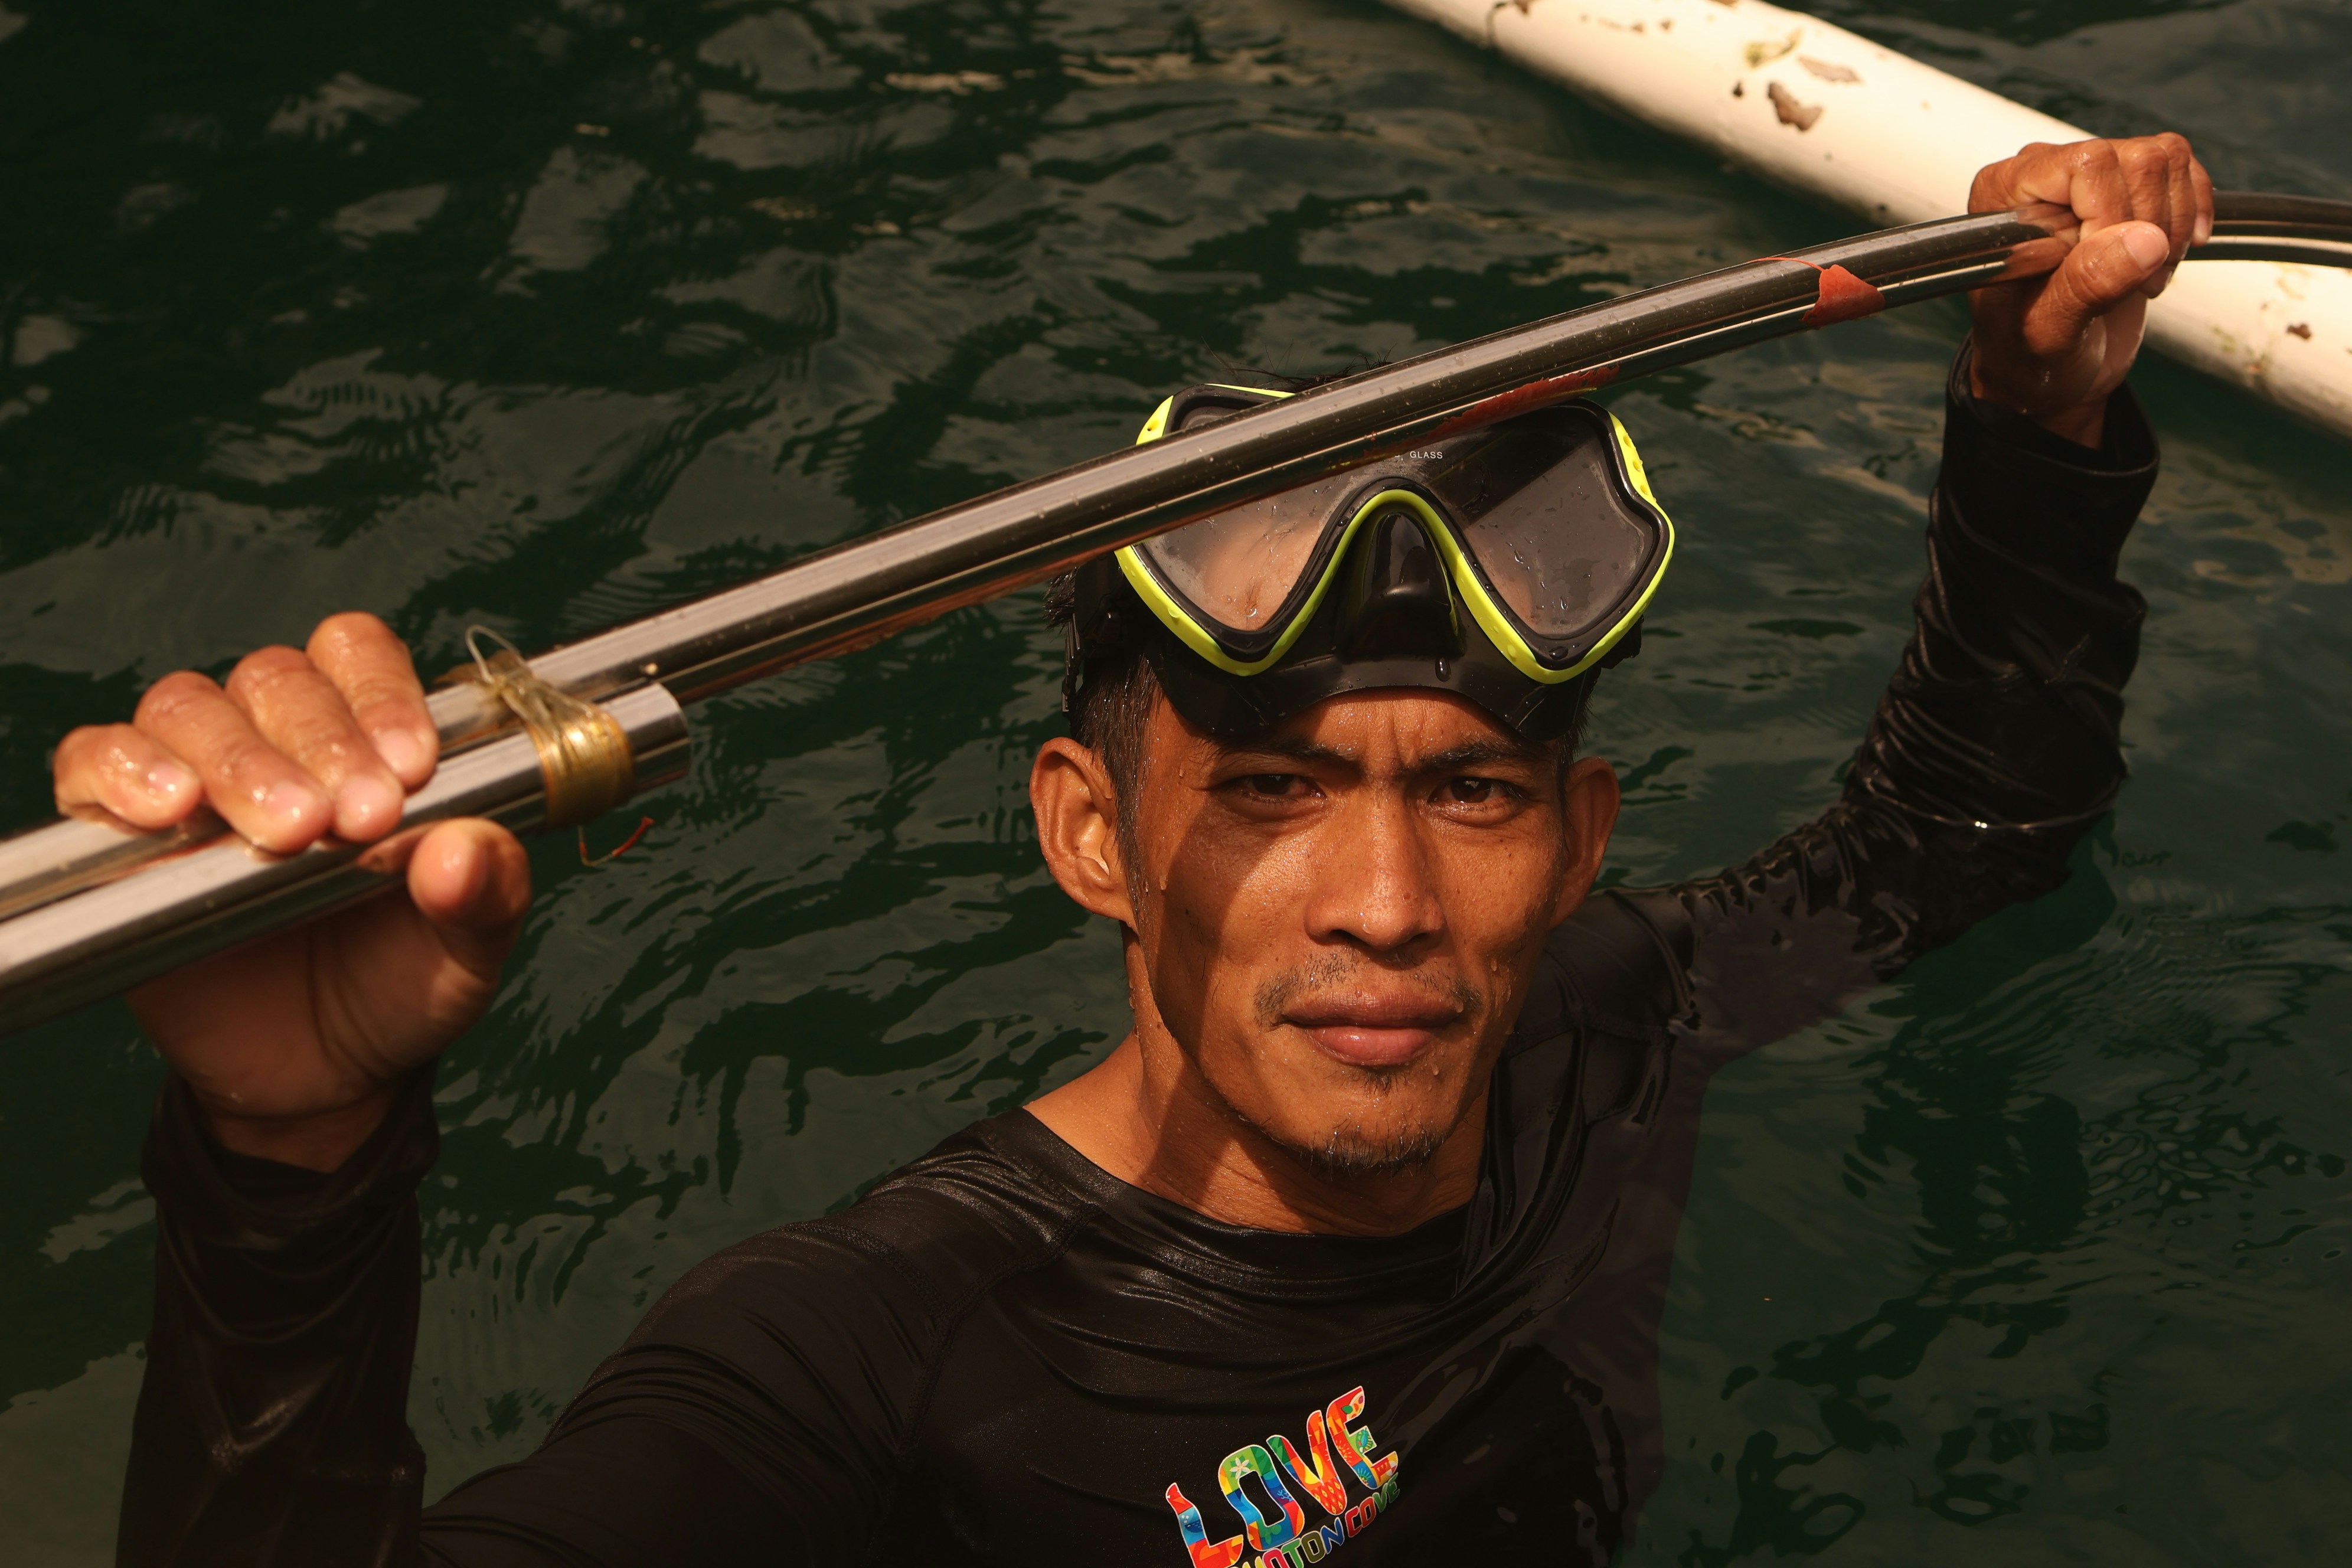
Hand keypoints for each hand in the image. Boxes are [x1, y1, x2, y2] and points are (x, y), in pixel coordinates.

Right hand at [52, 613, 530, 1170]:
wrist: (328, 1072)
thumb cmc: (400, 982)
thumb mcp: (469, 948)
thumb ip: (488, 891)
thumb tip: (466, 853)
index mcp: (369, 740)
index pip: (358, 656)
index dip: (381, 696)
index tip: (410, 768)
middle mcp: (280, 741)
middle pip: (276, 680)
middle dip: (319, 742)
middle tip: (355, 820)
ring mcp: (198, 780)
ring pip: (189, 709)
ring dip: (238, 760)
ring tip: (285, 831)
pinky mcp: (125, 831)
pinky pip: (93, 761)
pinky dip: (122, 770)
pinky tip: (169, 808)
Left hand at [1967, 134, 2213, 446]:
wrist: (2049, 373)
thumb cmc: (2029, 355)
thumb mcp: (2048, 333)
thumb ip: (2085, 286)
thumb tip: (2144, 241)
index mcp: (2003, 194)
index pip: (2089, 165)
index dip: (2113, 218)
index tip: (2101, 272)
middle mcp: (2042, 173)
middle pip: (2138, 159)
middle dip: (2150, 228)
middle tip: (2132, 285)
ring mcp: (2087, 175)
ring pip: (2167, 159)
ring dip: (2171, 226)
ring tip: (2143, 276)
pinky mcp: (2126, 186)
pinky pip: (2182, 167)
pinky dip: (2190, 212)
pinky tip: (2169, 253)